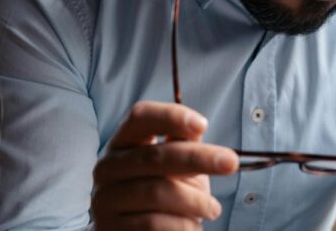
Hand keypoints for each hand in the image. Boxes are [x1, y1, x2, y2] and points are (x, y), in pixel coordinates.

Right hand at [92, 101, 238, 229]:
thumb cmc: (163, 191)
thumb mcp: (175, 164)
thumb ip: (182, 144)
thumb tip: (196, 127)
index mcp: (123, 141)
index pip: (140, 117)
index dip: (171, 116)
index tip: (203, 125)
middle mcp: (108, 167)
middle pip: (155, 156)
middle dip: (199, 158)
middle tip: (231, 163)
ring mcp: (104, 199)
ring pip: (157, 193)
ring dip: (195, 201)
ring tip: (213, 209)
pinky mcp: (110, 228)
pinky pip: (154, 224)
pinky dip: (183, 226)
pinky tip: (194, 227)